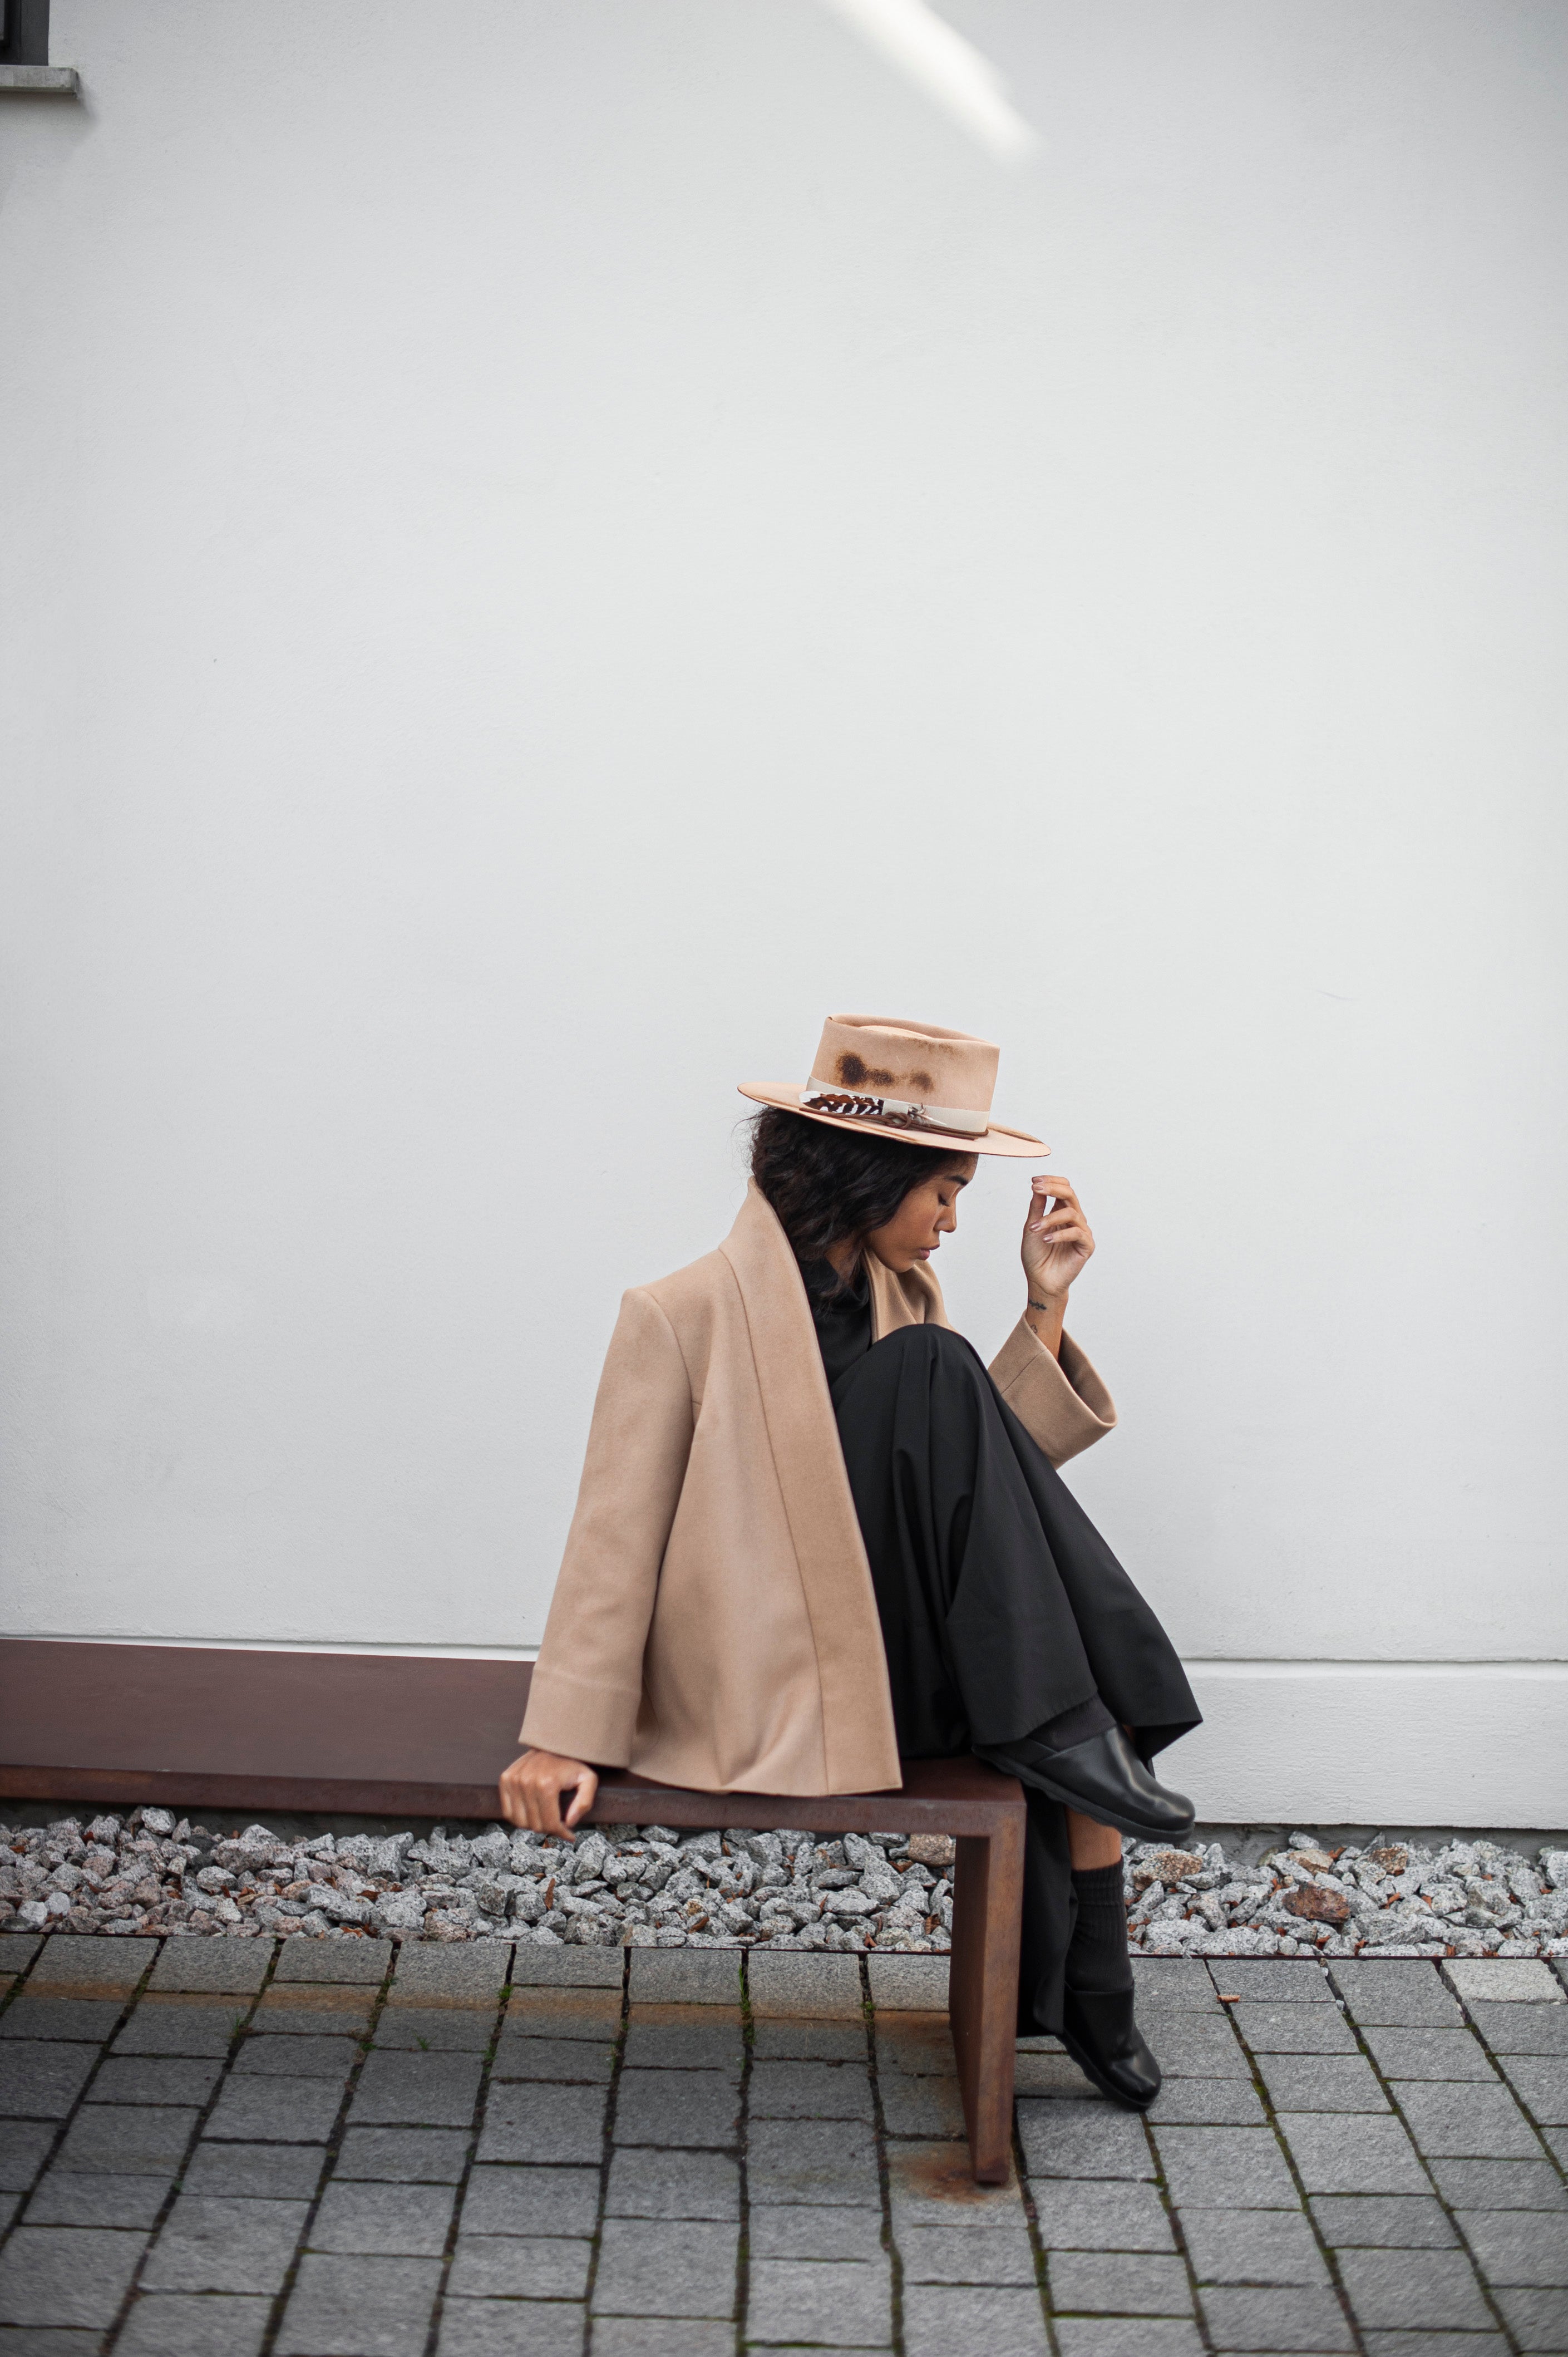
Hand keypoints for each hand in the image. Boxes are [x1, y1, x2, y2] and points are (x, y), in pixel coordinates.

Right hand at [498, 1750, 598, 1839]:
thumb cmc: (572, 1763)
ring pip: (520, 1821)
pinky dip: (519, 1819)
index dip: (562, 1834)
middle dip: (549, 1829)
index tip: (570, 1835)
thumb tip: (569, 1823)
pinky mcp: (505, 1779)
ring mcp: (513, 1780)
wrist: (553, 1741)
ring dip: (534, 1825)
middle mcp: (526, 1782)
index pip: (550, 1823)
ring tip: (546, 1820)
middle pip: (535, 1824)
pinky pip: (507, 1812)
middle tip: (559, 1825)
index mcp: (546, 1784)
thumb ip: (584, 1802)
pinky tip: (531, 1815)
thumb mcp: (588, 1779)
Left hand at [1022, 1173, 1094, 1306]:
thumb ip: (1036, 1207)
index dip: (1051, 1181)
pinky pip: (1076, 1233)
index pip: (1063, 1189)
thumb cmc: (1036, 1256)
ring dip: (1049, 1218)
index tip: (1033, 1181)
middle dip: (1053, 1188)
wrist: (1040, 1281)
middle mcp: (1074, 1219)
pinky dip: (1059, 1234)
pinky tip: (1046, 1240)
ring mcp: (1082, 1232)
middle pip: (1070, 1194)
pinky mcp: (1086, 1246)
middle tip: (1036, 1188)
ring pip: (1071, 1213)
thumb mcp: (1032, 1227)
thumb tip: (1037, 1186)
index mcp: (1061, 1213)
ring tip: (1034, 1229)